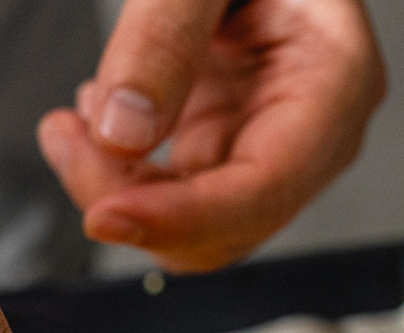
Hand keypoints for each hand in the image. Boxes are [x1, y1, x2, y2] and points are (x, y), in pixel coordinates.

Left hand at [38, 0, 385, 271]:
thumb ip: (165, 35)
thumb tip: (124, 132)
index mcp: (336, 78)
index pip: (264, 190)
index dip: (181, 219)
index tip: (105, 215)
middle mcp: (308, 127)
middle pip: (221, 226)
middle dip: (133, 201)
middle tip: (68, 140)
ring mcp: (262, 138)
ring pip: (185, 222)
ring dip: (113, 188)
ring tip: (69, 125)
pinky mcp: (220, 138)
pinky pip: (166, 190)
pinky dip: (115, 170)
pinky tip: (91, 120)